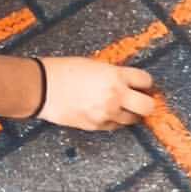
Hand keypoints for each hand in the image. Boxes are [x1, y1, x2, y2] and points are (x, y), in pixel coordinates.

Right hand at [36, 57, 154, 129]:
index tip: (143, 84)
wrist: (42, 87)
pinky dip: (113, 121)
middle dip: (147, 103)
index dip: (146, 83)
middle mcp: (115, 95)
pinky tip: (104, 112)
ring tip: (120, 106)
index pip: (146, 81)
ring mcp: (106, 113)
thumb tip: (128, 82)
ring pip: (132, 120)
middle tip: (140, 100)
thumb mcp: (95, 65)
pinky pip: (114, 126)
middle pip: (148, 106)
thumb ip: (114, 74)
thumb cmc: (65, 71)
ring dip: (129, 113)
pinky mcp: (96, 126)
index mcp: (116, 75)